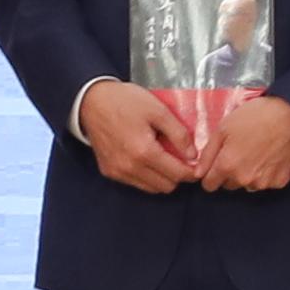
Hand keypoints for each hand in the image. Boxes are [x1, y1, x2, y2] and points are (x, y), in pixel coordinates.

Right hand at [76, 79, 201, 195]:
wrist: (91, 101)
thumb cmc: (126, 101)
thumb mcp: (158, 110)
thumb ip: (178, 134)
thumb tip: (192, 155)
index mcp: (144, 152)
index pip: (177, 175)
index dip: (192, 172)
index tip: (198, 165)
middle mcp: (130, 167)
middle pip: (166, 186)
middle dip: (178, 175)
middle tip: (181, 159)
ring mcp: (118, 172)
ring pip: (151, 188)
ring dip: (162, 178)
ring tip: (164, 158)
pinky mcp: (109, 172)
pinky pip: (135, 183)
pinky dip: (146, 176)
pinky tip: (147, 158)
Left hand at [199, 93, 289, 196]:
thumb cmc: (255, 116)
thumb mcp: (223, 128)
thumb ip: (207, 154)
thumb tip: (198, 173)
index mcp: (227, 166)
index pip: (209, 185)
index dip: (210, 174)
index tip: (217, 164)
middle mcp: (244, 179)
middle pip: (228, 185)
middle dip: (230, 173)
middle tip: (240, 152)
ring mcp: (263, 182)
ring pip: (247, 184)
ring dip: (248, 173)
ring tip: (257, 152)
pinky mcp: (280, 181)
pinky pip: (266, 183)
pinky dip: (266, 173)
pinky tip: (270, 156)